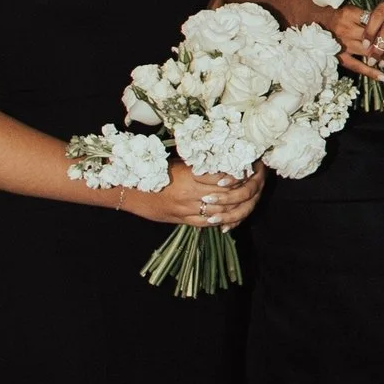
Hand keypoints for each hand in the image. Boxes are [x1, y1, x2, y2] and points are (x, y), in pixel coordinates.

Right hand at [133, 158, 264, 232]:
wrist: (129, 190)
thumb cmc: (152, 172)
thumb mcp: (176, 163)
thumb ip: (197, 165)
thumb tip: (221, 161)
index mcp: (190, 175)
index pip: (222, 176)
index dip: (237, 174)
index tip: (248, 169)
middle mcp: (190, 193)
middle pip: (224, 195)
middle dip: (241, 191)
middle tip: (253, 186)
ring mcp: (186, 208)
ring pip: (218, 211)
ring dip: (233, 208)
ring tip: (245, 202)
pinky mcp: (180, 219)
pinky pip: (204, 223)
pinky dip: (218, 221)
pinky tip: (227, 218)